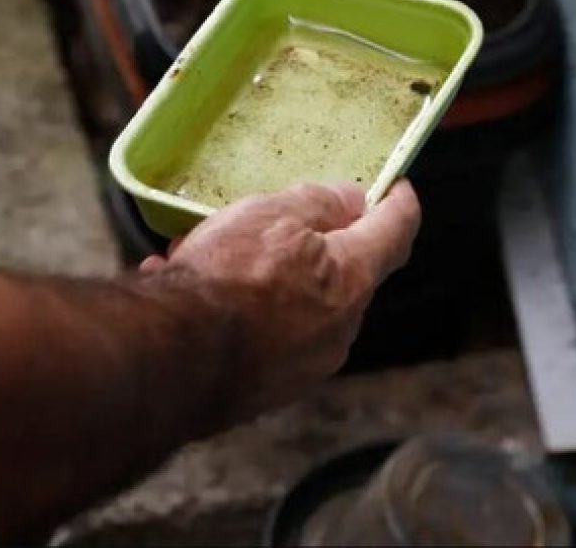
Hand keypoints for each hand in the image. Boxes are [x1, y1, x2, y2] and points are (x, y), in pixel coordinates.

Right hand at [141, 180, 419, 416]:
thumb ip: (319, 203)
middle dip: (315, 245)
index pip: (397, 230)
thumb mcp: (272, 215)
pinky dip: (242, 312)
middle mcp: (340, 328)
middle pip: (344, 273)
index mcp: (352, 278)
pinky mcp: (269, 388)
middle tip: (276, 221)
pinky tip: (195, 295)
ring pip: (298, 305)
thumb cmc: (228, 276)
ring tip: (212, 258)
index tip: (397, 186)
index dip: (400, 202)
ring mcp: (306, 364)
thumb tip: (351, 200)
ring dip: (269, 279)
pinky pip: (264, 335)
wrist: (175, 359)